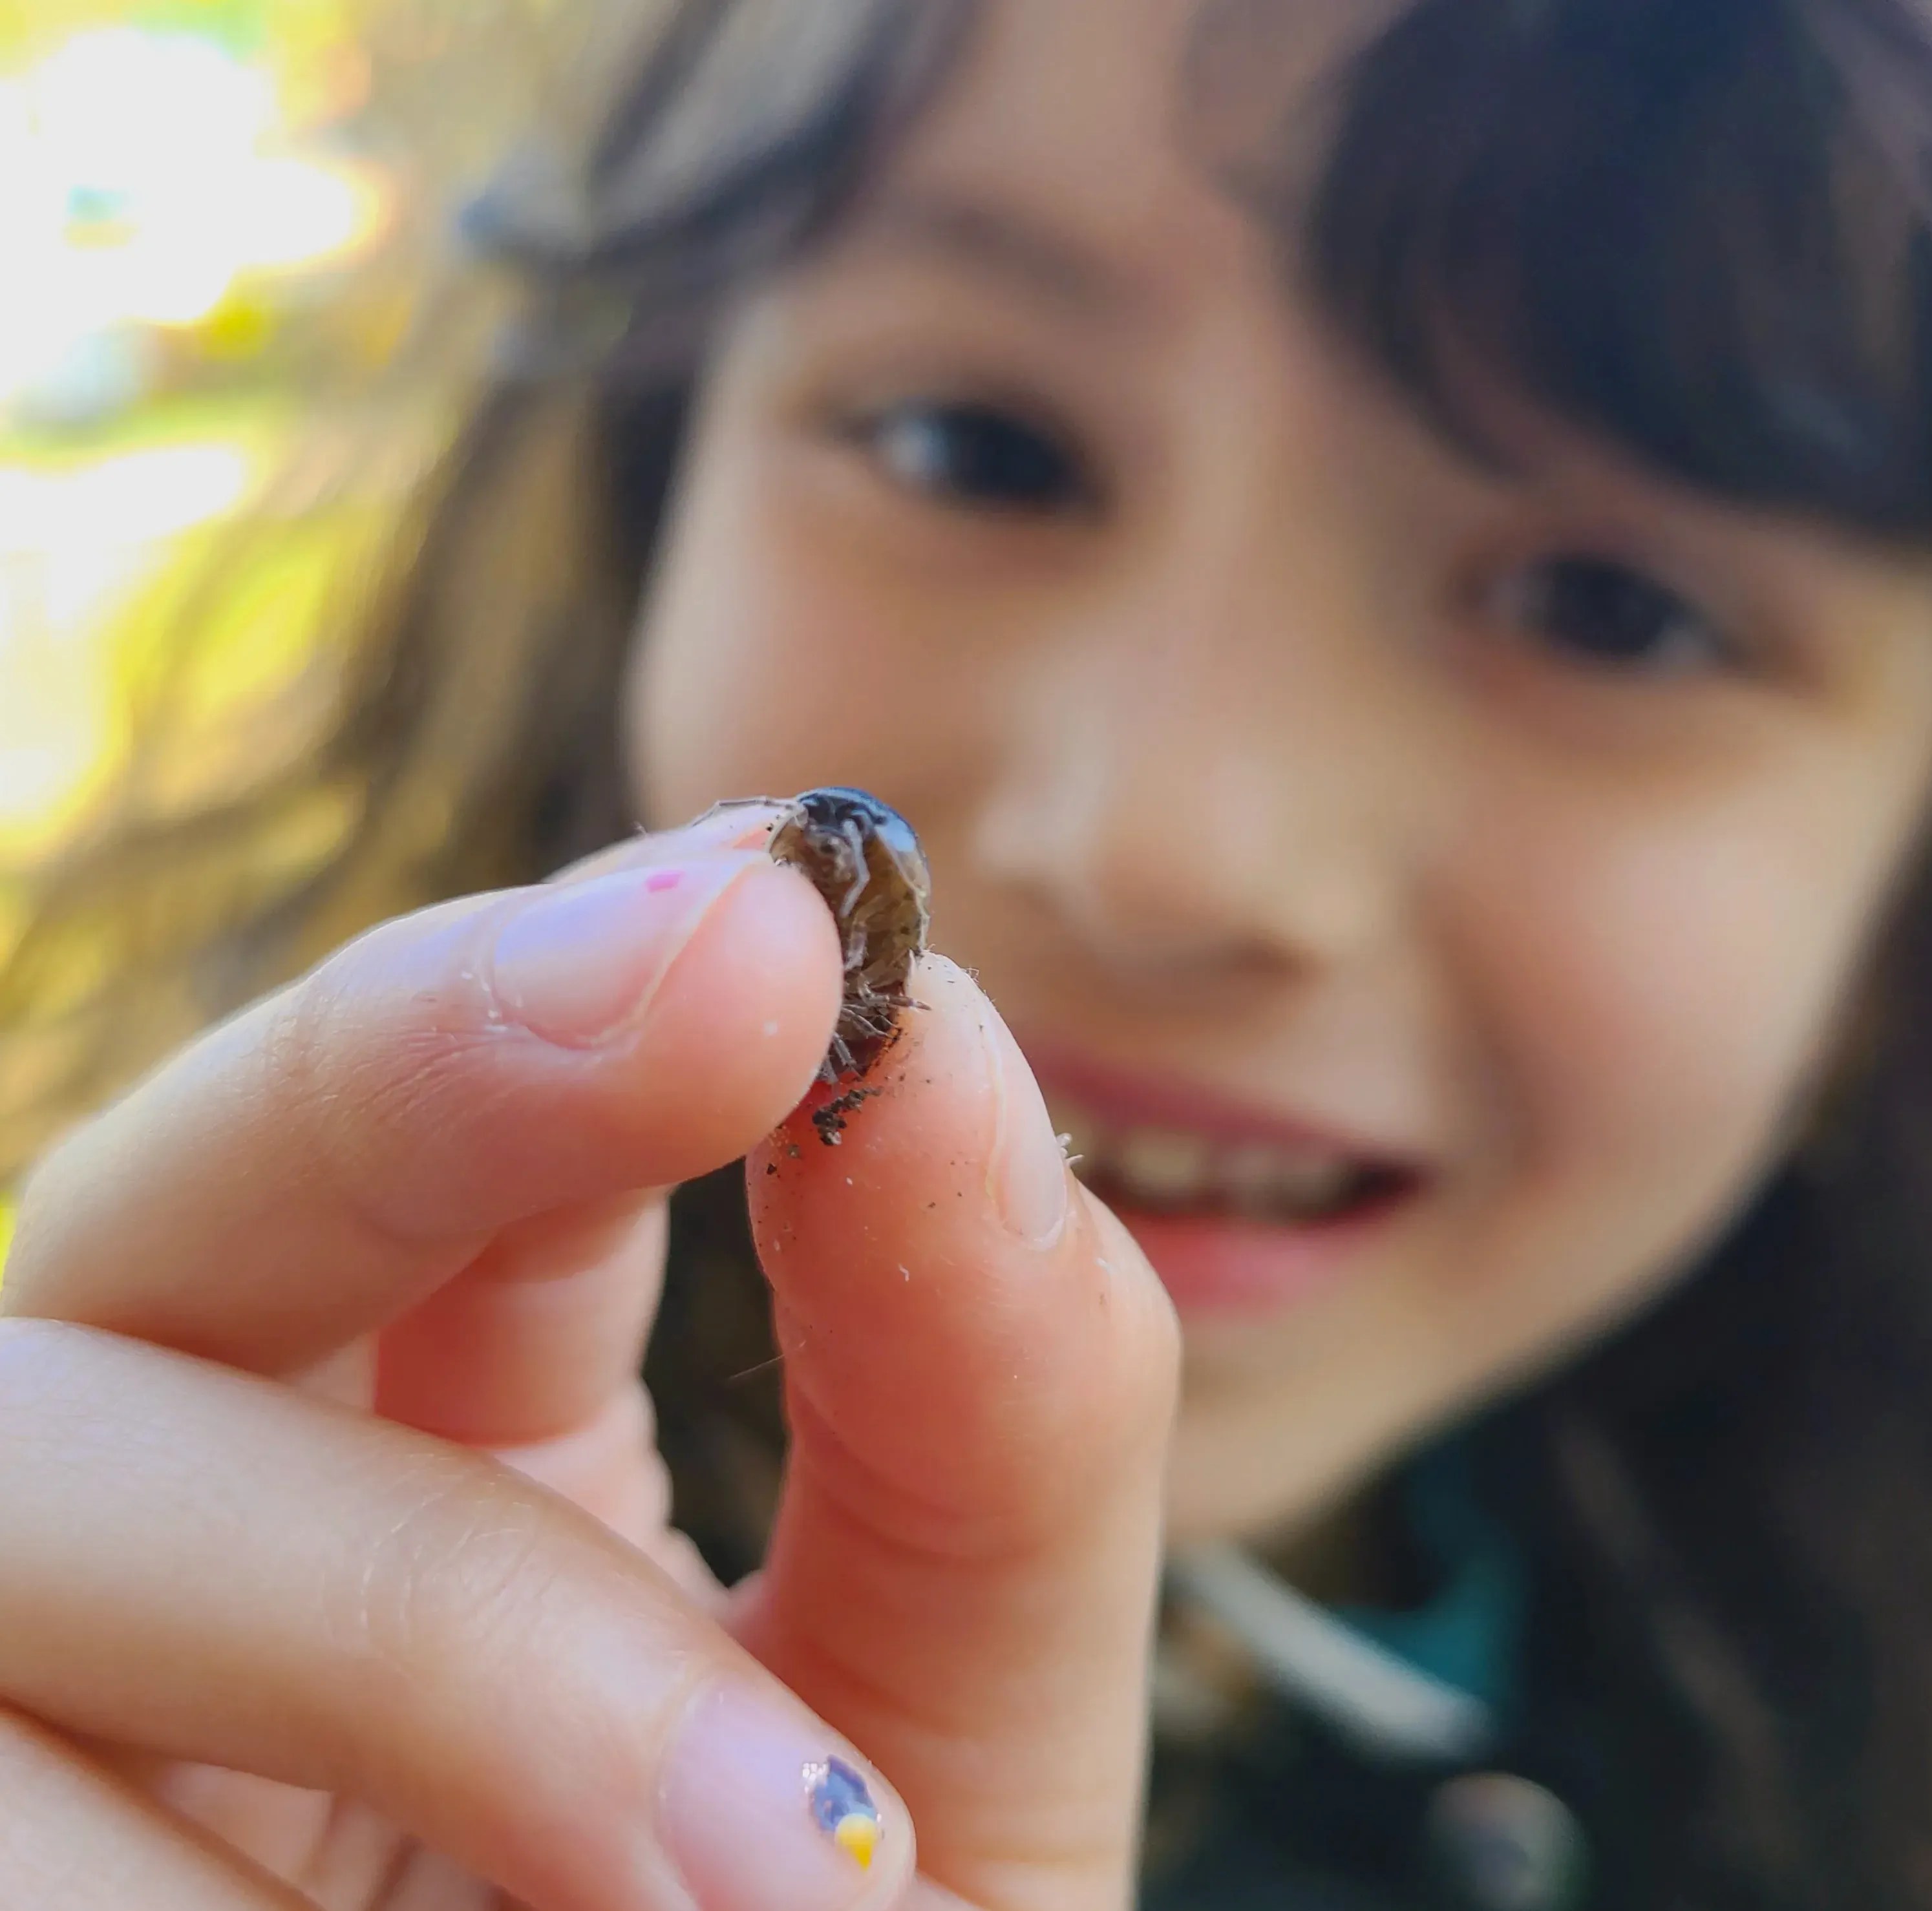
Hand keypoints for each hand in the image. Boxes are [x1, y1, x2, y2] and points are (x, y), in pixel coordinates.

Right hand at [0, 806, 1178, 1910]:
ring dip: (427, 1626)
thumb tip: (943, 1051)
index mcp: (417, 1442)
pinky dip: (217, 1896)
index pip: (457, 1120)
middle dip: (438, 1044)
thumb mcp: (936, 1743)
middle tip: (730, 968)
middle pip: (188, 1181)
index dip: (592, 972)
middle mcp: (156, 1509)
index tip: (794, 915)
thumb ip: (987, 1414)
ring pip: (38, 1473)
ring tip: (765, 1880)